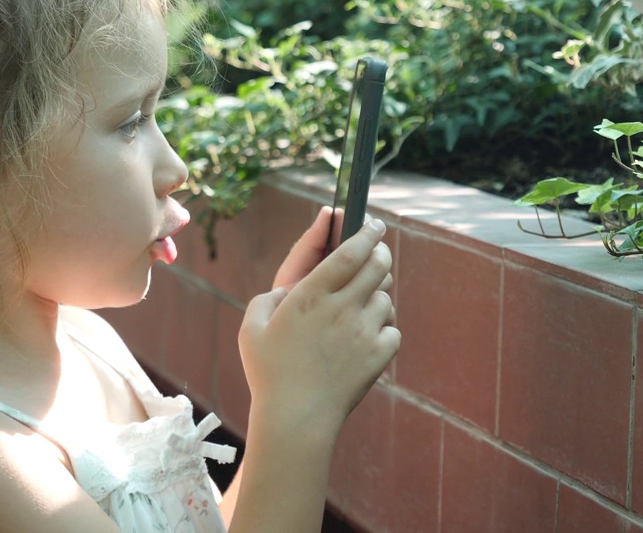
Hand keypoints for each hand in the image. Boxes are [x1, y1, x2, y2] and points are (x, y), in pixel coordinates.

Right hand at [239, 215, 399, 438]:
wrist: (297, 418)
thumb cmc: (269, 373)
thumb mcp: (251, 329)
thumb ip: (267, 300)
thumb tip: (286, 291)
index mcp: (311, 295)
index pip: (350, 252)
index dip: (365, 233)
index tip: (373, 224)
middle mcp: (342, 308)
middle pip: (377, 266)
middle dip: (381, 253)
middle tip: (378, 252)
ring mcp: (364, 332)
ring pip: (384, 298)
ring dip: (377, 294)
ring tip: (365, 302)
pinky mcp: (378, 356)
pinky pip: (392, 330)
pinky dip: (384, 328)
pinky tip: (369, 335)